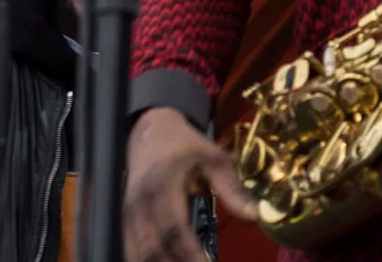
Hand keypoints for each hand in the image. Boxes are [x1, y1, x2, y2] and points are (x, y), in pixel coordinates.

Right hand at [124, 106, 255, 261]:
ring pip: (139, 254)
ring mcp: (128, 214)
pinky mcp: (125, 221)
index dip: (190, 254)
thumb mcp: (214, 159)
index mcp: (162, 187)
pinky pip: (132, 250)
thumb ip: (232, 188)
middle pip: (153, 249)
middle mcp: (140, 204)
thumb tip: (256, 216)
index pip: (174, 229)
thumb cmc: (186, 146)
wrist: (151, 132)